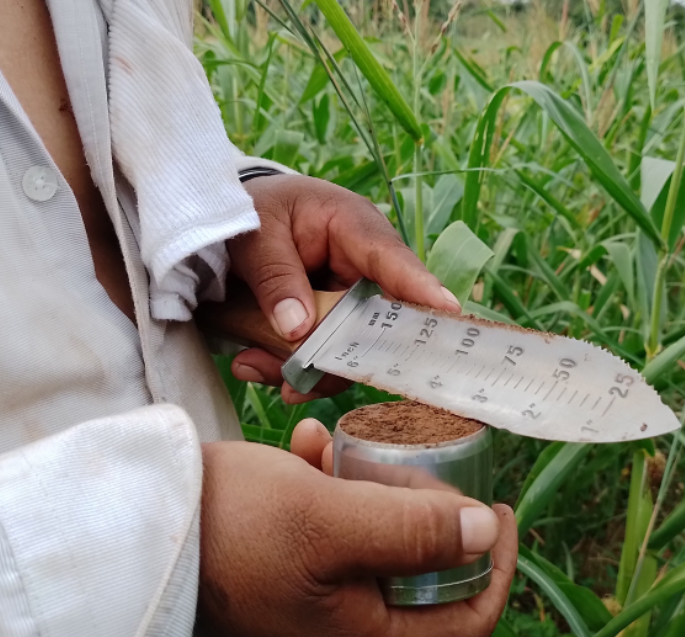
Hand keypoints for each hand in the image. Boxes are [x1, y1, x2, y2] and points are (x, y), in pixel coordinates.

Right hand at [195, 419, 517, 636]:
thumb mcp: (333, 521)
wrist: (137, 523)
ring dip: (375, 493)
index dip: (496, 567)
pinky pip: (327, 535)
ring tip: (353, 447)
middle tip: (416, 464)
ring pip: (377, 549)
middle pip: (424, 579)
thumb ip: (415, 532)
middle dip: (427, 515)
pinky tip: (310, 443)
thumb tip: (485, 533)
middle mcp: (343, 633)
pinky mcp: (280, 573)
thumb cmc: (235, 528)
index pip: (466, 623)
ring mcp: (310, 604)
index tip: (498, 508)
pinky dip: (329, 489)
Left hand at [226, 176, 460, 403]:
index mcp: (354, 225)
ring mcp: (349, 301)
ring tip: (251, 365)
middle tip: (303, 376)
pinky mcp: (330, 325)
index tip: (449, 312)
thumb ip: (275, 277)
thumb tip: (299, 330)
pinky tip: (250, 363)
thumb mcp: (255, 233)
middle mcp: (363, 267)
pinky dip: (287, 368)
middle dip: (344, 355)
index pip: (393, 259)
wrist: (235, 219)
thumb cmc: (255, 211)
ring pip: (348, 351)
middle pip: (378, 321)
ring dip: (304, 368)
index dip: (421, 288)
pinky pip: (322, 359)